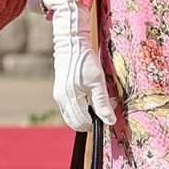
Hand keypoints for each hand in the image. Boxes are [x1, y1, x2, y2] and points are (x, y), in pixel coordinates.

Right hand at [41, 0, 115, 131]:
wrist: (71, 45)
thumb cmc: (85, 61)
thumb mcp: (98, 82)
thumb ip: (102, 103)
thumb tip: (110, 120)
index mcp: (70, 98)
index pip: (83, 122)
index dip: (96, 123)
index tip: (107, 116)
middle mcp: (61, 100)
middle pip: (75, 123)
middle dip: (90, 121)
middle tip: (103, 110)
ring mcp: (58, 97)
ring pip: (72, 117)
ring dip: (85, 116)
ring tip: (97, 104)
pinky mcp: (59, 93)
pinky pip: (69, 109)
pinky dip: (79, 110)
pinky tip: (89, 100)